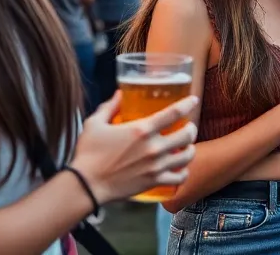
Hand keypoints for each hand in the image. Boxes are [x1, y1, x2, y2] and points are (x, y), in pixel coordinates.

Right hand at [71, 92, 198, 204]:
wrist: (86, 185)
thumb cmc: (88, 154)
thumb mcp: (95, 124)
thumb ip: (109, 107)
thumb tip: (119, 94)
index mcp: (142, 129)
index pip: (174, 113)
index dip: (188, 104)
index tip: (194, 101)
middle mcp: (153, 147)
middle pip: (187, 135)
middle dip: (191, 129)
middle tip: (188, 128)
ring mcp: (156, 166)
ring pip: (187, 156)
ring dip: (190, 150)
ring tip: (186, 147)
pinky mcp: (154, 182)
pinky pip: (179, 178)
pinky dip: (183, 173)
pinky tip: (180, 169)